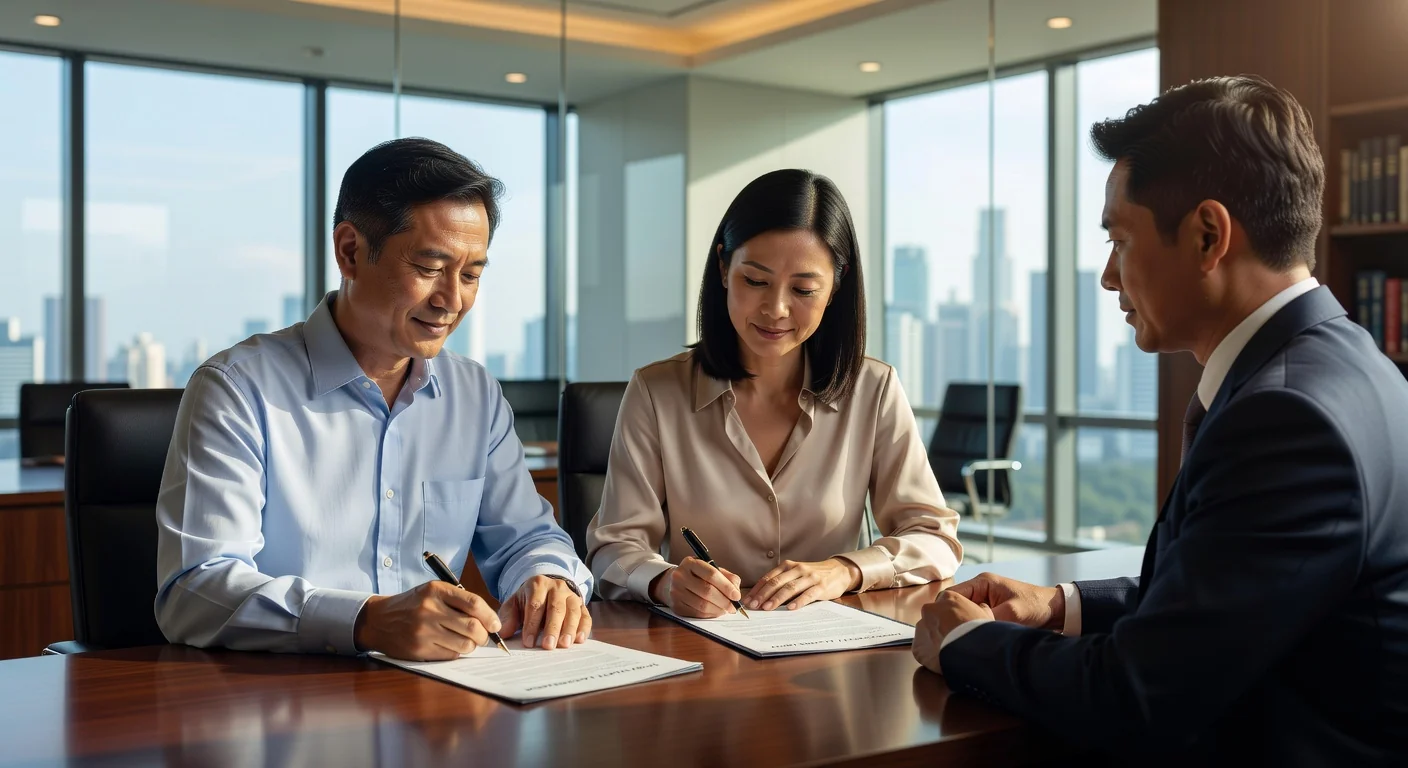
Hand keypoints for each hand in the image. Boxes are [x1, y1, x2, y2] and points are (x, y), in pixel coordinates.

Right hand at [354, 581, 500, 660]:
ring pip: (464, 644)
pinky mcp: (419, 650)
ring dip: (471, 645)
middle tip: (483, 636)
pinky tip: (448, 645)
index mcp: (435, 591)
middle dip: (484, 635)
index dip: (490, 616)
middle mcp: (429, 610)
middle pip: (472, 626)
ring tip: (466, 640)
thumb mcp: (432, 592)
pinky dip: (456, 652)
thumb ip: (458, 601)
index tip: (495, 624)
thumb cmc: (412, 605)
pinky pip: (450, 655)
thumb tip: (489, 619)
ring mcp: (423, 631)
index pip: (473, 603)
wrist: (378, 620)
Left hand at [498, 575, 590, 649]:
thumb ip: (508, 617)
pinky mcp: (582, 604)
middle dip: (552, 628)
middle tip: (548, 646)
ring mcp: (571, 595)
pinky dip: (584, 628)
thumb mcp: (515, 603)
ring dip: (569, 629)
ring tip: (564, 645)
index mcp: (538, 585)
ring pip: (573, 611)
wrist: (547, 588)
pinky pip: (586, 615)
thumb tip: (504, 633)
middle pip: (556, 608)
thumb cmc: (529, 600)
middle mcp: (557, 587)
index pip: (535, 605)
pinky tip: (579, 639)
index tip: (528, 642)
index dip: (531, 624)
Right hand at [650, 557, 741, 617]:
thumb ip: (726, 576)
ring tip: (726, 610)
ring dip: (718, 610)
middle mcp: (680, 576)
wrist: (671, 582)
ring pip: (702, 605)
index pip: (711, 575)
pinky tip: (715, 612)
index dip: (726, 587)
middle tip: (734, 607)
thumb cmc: (696, 575)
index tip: (736, 596)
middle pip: (707, 591)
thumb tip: (736, 590)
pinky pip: (697, 614)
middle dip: (724, 601)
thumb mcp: (710, 569)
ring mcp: (676, 592)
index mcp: (690, 563)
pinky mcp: (676, 606)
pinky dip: (710, 615)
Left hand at [743, 557, 860, 611]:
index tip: (748, 600)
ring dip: (777, 598)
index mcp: (788, 566)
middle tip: (754, 606)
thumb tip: (762, 597)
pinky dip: (799, 601)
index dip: (757, 589)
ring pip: (790, 588)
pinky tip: (791, 608)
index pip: (769, 578)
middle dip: (763, 594)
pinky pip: (808, 594)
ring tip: (767, 608)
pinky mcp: (821, 586)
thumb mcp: (796, 574)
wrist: (839, 571)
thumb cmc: (813, 575)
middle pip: (776, 582)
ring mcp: (809, 577)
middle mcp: (797, 569)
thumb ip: (782, 582)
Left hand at [912, 590, 993, 674]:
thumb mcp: (986, 614)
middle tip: (953, 640)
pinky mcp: (917, 647)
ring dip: (933, 641)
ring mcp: (921, 628)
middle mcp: (930, 610)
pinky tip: (941, 661)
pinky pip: (922, 651)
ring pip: (925, 634)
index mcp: (947, 598)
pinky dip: (929, 656)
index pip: (944, 604)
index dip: (951, 616)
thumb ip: (979, 608)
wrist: (973, 653)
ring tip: (948, 651)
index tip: (956, 625)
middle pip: (932, 618)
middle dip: (940, 628)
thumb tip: (980, 608)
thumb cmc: (981, 633)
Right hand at [945, 572, 1065, 629]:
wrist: (1057, 610)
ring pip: (963, 613)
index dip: (945, 609)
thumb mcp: (1013, 613)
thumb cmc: (1037, 606)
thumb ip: (989, 619)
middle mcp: (980, 589)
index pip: (951, 594)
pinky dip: (973, 628)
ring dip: (964, 624)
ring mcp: (984, 601)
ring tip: (962, 639)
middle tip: (952, 636)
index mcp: (982, 582)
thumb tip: (970, 631)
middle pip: (954, 604)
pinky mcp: (990, 611)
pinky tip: (973, 638)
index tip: (945, 627)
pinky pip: (974, 619)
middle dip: (953, 618)